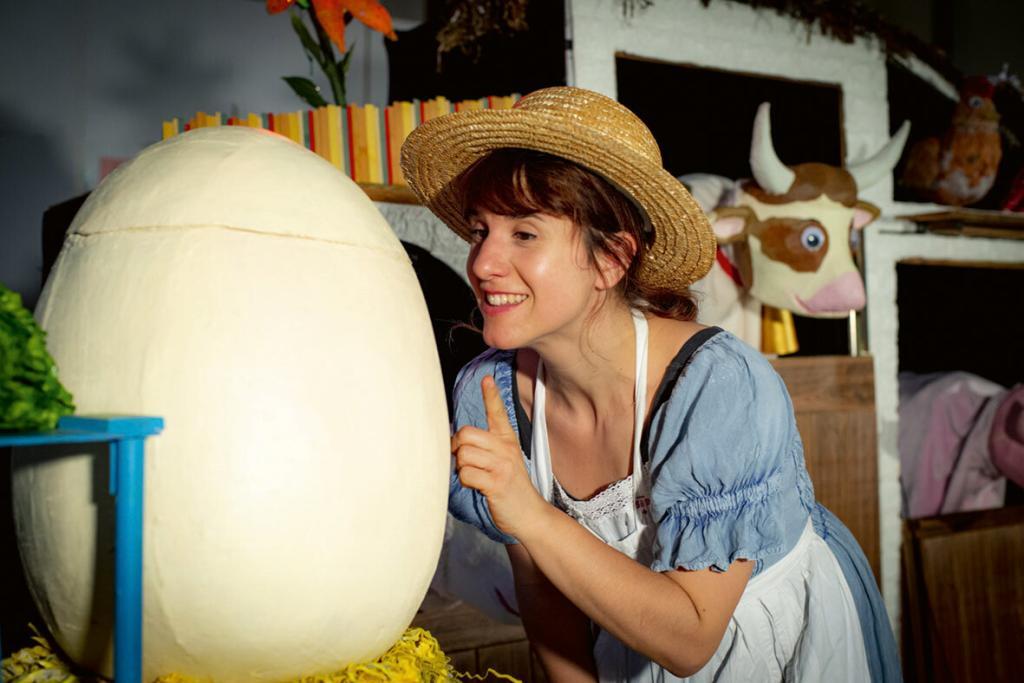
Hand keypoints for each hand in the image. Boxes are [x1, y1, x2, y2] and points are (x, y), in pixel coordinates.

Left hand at [451, 376, 548, 539]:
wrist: (530, 514)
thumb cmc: (511, 488)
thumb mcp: (504, 461)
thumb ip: (485, 447)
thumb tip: (456, 440)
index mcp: (507, 441)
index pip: (498, 413)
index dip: (491, 396)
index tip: (487, 379)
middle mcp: (505, 449)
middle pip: (466, 434)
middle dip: (457, 447)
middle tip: (464, 460)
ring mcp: (502, 466)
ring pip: (463, 454)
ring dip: (461, 468)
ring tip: (474, 476)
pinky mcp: (497, 483)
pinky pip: (467, 474)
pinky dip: (466, 482)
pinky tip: (477, 486)